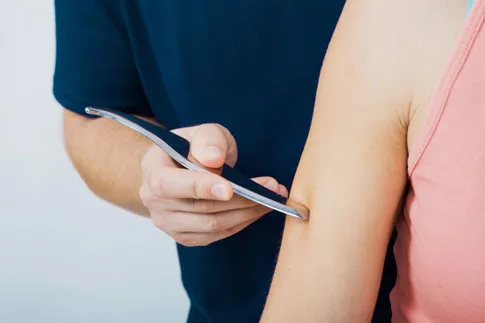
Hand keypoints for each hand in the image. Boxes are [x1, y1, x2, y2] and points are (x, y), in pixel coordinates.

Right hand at [139, 123, 287, 246]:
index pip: (170, 185)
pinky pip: (218, 234)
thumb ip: (208, 140)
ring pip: (213, 225)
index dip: (200, 188)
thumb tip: (213, 159)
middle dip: (241, 198)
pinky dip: (242, 222)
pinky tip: (258, 209)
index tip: (230, 188)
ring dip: (248, 212)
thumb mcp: (202, 133)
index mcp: (152, 171)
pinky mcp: (186, 237)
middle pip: (201, 208)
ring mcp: (169, 224)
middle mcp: (154, 202)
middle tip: (272, 188)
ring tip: (273, 198)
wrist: (181, 168)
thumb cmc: (192, 147)